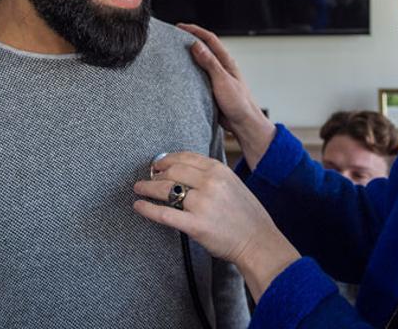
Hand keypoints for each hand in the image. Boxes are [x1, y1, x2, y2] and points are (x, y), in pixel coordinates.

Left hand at [133, 152, 299, 300]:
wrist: (258, 240)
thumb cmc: (246, 214)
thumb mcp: (232, 184)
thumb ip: (211, 176)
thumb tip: (183, 172)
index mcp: (219, 170)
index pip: (185, 157)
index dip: (167, 159)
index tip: (157, 164)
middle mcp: (210, 183)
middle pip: (172, 171)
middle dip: (155, 174)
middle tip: (147, 178)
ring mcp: (202, 203)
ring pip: (165, 189)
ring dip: (147, 187)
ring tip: (139, 188)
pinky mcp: (195, 225)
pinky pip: (163, 213)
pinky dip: (147, 209)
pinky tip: (138, 206)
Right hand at [178, 23, 274, 167]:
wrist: (243, 124)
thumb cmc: (238, 103)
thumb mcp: (222, 81)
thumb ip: (209, 63)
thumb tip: (195, 45)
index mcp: (227, 62)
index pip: (210, 40)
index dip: (195, 31)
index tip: (180, 27)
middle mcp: (222, 67)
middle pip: (204, 48)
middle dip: (190, 39)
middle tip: (173, 36)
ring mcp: (217, 78)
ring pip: (201, 62)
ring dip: (188, 55)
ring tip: (173, 51)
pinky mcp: (212, 89)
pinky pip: (198, 76)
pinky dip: (189, 71)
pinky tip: (179, 73)